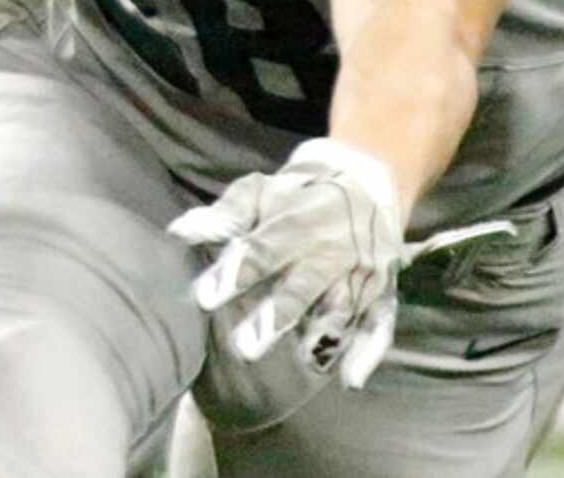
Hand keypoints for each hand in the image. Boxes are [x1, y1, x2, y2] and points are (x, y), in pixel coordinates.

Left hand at [169, 138, 510, 390]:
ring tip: (304, 362)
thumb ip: (225, 215)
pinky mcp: (383, 295)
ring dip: (324, 335)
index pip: (262, 249)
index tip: (205, 298)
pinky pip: (380, 325)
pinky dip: (368, 352)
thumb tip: (179, 233)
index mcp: (297, 222)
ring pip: (344, 308)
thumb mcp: (259, 192)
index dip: (235, 273)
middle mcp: (332, 249)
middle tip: (246, 348)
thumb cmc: (294, 196)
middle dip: (277, 315)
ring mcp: (361, 274)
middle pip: (303, 285)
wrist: (363, 183)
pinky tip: (350, 380)